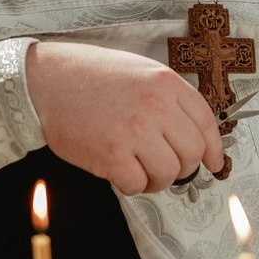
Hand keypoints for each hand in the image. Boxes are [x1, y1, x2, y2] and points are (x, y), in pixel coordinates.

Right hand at [23, 40, 224, 194]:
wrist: (44, 80)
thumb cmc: (90, 76)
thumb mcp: (140, 72)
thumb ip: (168, 99)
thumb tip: (191, 135)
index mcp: (166, 83)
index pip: (206, 123)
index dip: (214, 149)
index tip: (213, 163)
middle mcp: (156, 106)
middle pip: (191, 154)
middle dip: (182, 167)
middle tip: (164, 167)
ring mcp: (134, 131)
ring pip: (168, 174)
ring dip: (156, 179)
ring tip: (139, 169)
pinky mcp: (111, 154)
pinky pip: (138, 185)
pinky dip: (132, 185)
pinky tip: (120, 172)